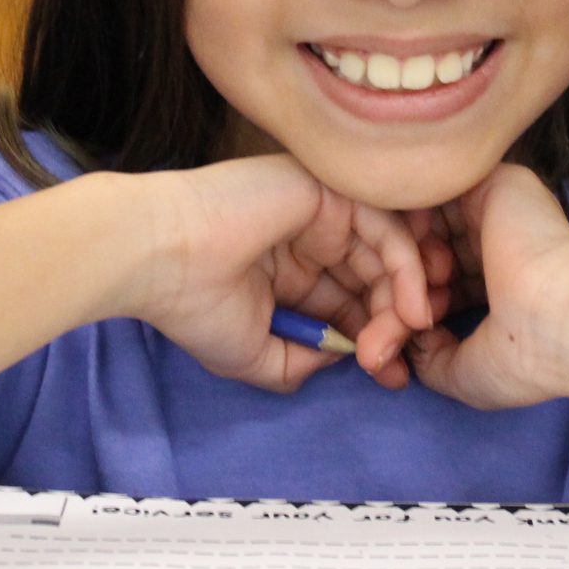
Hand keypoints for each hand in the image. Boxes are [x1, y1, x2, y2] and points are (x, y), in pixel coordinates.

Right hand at [128, 156, 435, 394]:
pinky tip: (409, 308)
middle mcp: (313, 239)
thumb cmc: (191, 306)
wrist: (158, 258)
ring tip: (407, 336)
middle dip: (396, 326)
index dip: (378, 340)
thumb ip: (302, 363)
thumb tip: (346, 357)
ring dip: (407, 299)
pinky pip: (387, 227)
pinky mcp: (329, 191)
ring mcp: (322, 212)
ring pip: (389, 254)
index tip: (392, 378)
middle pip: (378, 280)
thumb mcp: (255, 356)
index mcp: (293, 272)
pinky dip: (407, 268)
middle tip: (398, 365)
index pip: (354, 303)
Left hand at [369, 164, 568, 409]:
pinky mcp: (496, 183)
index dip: (417, 303)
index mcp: (506, 283)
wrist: (558, 318)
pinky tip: (408, 248)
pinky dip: (415, 217)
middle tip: (406, 308)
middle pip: (433, 247)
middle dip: (408, 279)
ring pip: (431, 218)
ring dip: (408, 250)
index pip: (445, 281)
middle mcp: (504, 243)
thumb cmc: (524, 357)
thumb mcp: (469, 373)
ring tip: (412, 283)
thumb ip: (431, 359)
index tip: (413, 331)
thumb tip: (402, 345)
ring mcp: (501, 210)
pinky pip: (437, 189)